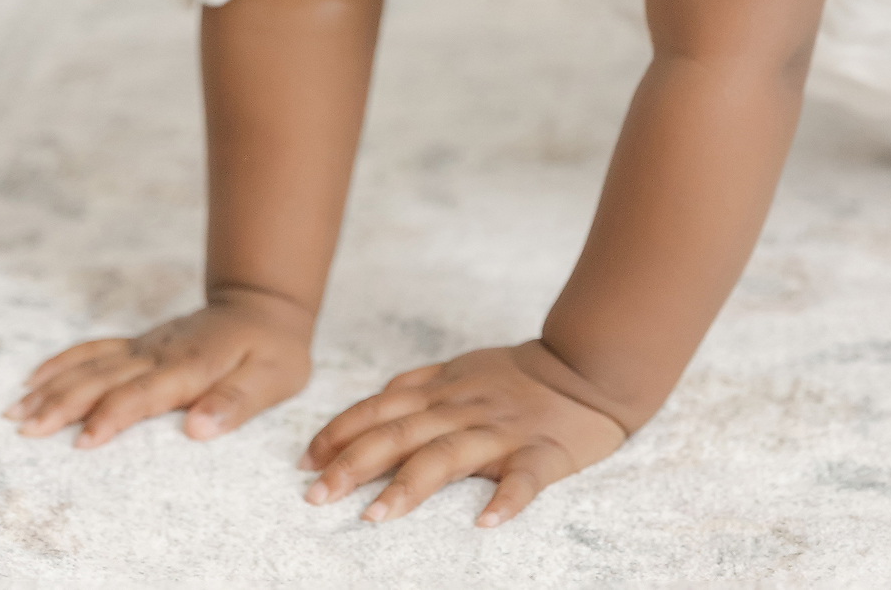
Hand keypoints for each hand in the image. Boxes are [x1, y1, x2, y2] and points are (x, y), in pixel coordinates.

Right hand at [3, 288, 312, 448]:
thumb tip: (198, 429)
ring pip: (92, 364)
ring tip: (14, 412)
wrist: (262, 304)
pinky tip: (33, 379)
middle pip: (104, 378)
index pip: (144, 393)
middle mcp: (160, 353)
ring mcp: (146, 346)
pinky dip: (62, 363)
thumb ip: (237, 402)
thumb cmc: (272, 349)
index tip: (82, 441)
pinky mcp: (139, 344)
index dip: (113, 416)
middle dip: (63, 403)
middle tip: (24, 429)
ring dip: (53, 387)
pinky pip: (95, 350)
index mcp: (192, 365)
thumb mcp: (273, 378)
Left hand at [297, 340, 627, 526]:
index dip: (341, 432)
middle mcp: (463, 408)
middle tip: (317, 496)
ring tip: (375, 516)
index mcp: (442, 390)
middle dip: (355, 464)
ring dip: (410, 485)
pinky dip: (505, 500)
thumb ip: (415, 387)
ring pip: (449, 455)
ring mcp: (502, 431)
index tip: (305, 462)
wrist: (585, 368)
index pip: (380, 409)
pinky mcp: (542, 453)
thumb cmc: (516, 376)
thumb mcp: (460, 368)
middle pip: (401, 433)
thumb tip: (368, 408)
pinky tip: (485, 522)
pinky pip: (523, 478)